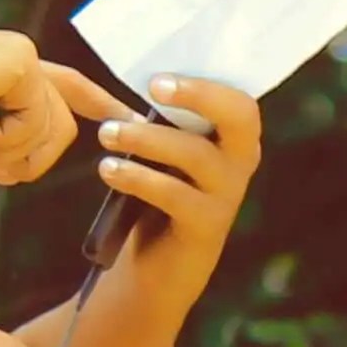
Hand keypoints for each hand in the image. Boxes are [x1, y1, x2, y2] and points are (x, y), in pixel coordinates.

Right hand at [0, 27, 124, 187]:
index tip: (132, 115)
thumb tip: (20, 172)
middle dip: (29, 159)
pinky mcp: (23, 64)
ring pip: (51, 133)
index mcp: (4, 72)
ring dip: (4, 151)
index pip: (66, 87)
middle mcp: (21, 60)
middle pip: (60, 128)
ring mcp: (25, 59)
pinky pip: (32, 127)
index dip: (99, 102)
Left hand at [86, 76, 264, 271]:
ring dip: (147, 139)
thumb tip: (142, 74)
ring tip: (105, 134)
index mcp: (233, 139)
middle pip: (240, 117)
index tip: (156, 80)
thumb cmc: (154, 199)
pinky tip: (108, 169)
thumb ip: (163, 120)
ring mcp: (228, 196)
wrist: (153, 272)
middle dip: (198, 96)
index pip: (239, 100)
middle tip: (151, 90)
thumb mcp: (162, 154)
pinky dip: (138, 178)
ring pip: (197, 154)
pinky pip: (175, 194)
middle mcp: (241, 163)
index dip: (204, 84)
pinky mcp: (207, 228)